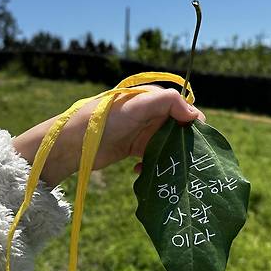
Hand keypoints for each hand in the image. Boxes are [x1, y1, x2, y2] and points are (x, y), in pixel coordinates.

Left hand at [12, 86, 205, 185]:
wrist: (71, 144)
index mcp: (151, 98)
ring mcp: (141, 132)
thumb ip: (167, 102)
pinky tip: (142, 172)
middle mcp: (149, 114)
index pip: (182, 107)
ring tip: (167, 169)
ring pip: (166, 145)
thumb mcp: (136, 106)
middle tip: (186, 160)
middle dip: (183, 143)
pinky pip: (153, 157)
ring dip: (168, 157)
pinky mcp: (133, 149)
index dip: (193, 121)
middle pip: (177, 128)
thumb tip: (194, 114)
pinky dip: (152, 165)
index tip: (199, 139)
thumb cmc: (103, 120)